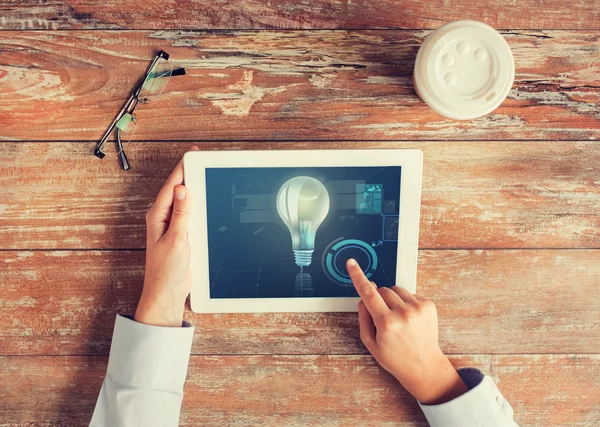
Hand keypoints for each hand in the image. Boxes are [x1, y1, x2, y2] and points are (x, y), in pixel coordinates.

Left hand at [134, 146, 198, 326]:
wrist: (167, 293)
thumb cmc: (166, 271)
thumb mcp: (177, 239)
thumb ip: (181, 214)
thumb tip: (183, 189)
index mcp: (158, 216)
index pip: (172, 186)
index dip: (183, 169)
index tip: (194, 155)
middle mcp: (163, 218)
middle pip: (178, 190)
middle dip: (190, 174)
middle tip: (204, 160)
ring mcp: (172, 226)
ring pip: (185, 201)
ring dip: (195, 189)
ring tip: (207, 174)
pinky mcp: (181, 234)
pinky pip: (190, 213)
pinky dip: (198, 205)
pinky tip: (207, 201)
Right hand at [347, 258, 467, 404]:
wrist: (424, 366)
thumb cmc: (395, 357)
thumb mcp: (370, 342)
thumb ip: (363, 317)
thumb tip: (364, 297)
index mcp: (386, 323)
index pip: (368, 293)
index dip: (358, 276)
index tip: (352, 264)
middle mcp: (403, 313)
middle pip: (382, 290)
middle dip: (378, 298)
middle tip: (382, 316)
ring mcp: (418, 308)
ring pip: (396, 289)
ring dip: (393, 299)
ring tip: (397, 319)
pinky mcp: (428, 305)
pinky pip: (410, 294)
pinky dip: (406, 303)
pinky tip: (408, 319)